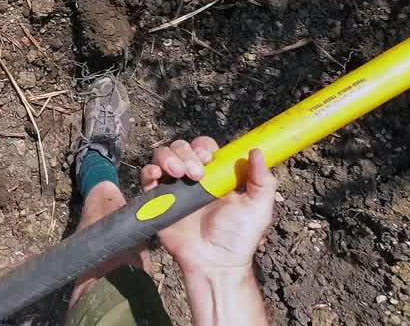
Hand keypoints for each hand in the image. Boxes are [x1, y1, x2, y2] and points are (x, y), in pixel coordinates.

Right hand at [140, 140, 276, 281]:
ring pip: (163, 156)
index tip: (209, 158)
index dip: (203, 147)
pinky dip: (149, 170)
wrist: (214, 262)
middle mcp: (192, 178)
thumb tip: (256, 151)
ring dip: (169, 157)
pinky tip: (157, 175)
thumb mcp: (258, 207)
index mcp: (215, 175)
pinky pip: (146, 177)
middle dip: (186, 153)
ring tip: (178, 174)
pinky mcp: (157, 200)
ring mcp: (174, 188)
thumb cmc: (238, 238)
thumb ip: (263, 180)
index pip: (205, 148)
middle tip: (196, 173)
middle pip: (182, 147)